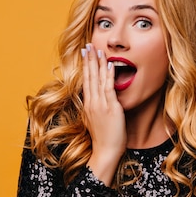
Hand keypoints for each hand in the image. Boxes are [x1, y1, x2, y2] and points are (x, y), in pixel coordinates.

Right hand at [82, 43, 126, 185]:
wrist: (105, 151)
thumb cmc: (103, 139)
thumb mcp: (96, 121)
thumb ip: (96, 108)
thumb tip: (98, 100)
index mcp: (88, 105)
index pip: (86, 81)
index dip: (86, 66)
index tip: (85, 54)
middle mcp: (92, 103)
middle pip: (89, 77)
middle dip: (89, 60)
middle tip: (87, 45)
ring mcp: (100, 105)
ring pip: (97, 79)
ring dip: (98, 63)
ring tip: (97, 50)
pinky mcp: (110, 108)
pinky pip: (109, 88)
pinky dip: (109, 75)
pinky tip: (110, 64)